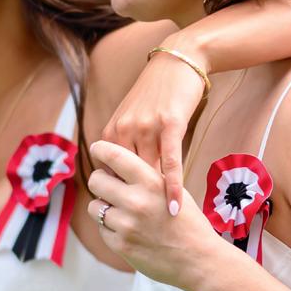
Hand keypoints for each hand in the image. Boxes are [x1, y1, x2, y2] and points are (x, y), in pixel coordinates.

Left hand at [87, 140, 215, 290]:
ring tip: (123, 212)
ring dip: (104, 207)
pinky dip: (110, 228)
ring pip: (94, 206)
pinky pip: (101, 228)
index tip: (97, 149)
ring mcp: (126, 225)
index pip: (114, 155)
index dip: (101, 150)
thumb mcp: (173, 190)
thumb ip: (145, 176)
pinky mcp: (120, 245)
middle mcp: (136, 201)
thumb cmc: (188, 222)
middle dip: (101, 181)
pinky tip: (129, 231)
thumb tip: (115, 163)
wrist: (199, 259)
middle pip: (96, 180)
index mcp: (151, 182)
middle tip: (110, 187)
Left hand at [101, 48, 207, 215]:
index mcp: (113, 130)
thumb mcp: (135, 118)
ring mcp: (146, 128)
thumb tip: (122, 177)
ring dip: (153, 203)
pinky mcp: (169, 125)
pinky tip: (173, 208)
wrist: (179, 61)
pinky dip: (171, 188)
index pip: (111, 174)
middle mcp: (124, 130)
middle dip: (133, 205)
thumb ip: (127, 146)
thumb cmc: (160, 94)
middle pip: (125, 178)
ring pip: (146, 175)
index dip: (120, 198)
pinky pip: (169, 163)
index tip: (126, 218)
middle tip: (143, 228)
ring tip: (158, 228)